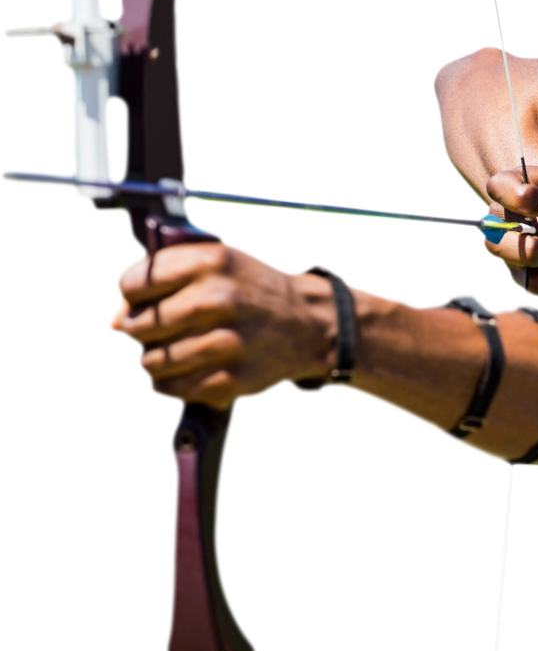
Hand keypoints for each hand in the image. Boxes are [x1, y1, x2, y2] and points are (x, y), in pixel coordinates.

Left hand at [105, 241, 337, 408]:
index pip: (132, 283)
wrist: (311, 322)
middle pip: (136, 325)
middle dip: (136, 331)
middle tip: (154, 332)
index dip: (132, 294)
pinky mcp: (232, 379)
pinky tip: (183, 372)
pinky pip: (171, 389)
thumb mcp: (216, 265)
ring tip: (171, 352)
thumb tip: (112, 324)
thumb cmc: (251, 290)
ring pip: (149, 362)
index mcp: (210, 262)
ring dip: (151, 361)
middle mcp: (219, 299)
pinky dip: (167, 384)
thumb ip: (162, 281)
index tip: (145, 299)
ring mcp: (227, 342)